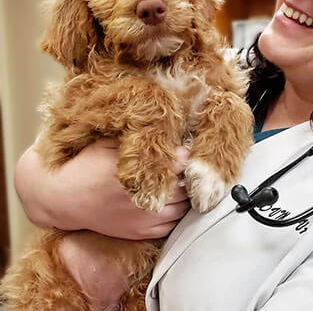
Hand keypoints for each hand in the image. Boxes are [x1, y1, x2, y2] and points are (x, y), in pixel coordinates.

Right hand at [15, 139, 190, 239]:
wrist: (62, 198)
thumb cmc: (86, 165)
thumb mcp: (111, 144)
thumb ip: (142, 144)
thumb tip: (172, 142)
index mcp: (138, 172)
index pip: (181, 163)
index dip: (185, 155)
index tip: (184, 150)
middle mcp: (144, 198)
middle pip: (185, 186)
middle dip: (186, 175)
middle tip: (182, 167)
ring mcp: (143, 219)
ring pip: (182, 208)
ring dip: (184, 195)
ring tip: (176, 183)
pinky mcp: (139, 233)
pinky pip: (171, 225)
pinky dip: (175, 213)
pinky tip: (169, 202)